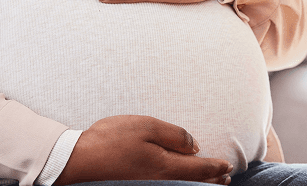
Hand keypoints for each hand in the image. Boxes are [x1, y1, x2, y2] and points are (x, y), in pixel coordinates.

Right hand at [53, 115, 232, 184]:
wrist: (79, 160)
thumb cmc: (111, 139)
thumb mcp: (145, 126)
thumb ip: (174, 135)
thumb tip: (194, 145)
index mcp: (166, 166)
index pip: (200, 169)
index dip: (216, 167)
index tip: (228, 165)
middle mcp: (161, 182)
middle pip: (193, 183)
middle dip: (212, 180)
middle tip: (226, 177)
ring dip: (198, 184)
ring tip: (211, 181)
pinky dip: (181, 184)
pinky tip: (180, 179)